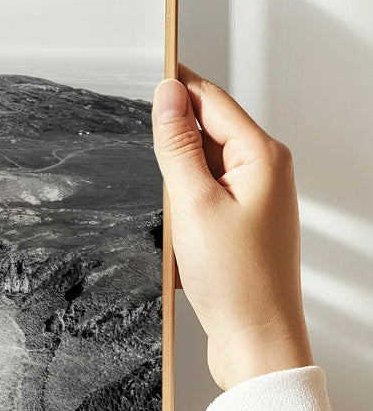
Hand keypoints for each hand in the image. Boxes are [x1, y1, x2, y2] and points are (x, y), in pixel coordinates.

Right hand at [151, 64, 312, 391]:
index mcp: (262, 157)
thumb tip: (167, 95)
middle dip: (171, 148)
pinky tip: (179, 242)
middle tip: (155, 178)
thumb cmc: (237, 281)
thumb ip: (177, 145)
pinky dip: (181, 212)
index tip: (146, 70)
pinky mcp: (240, 224)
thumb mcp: (193, 204)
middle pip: (204, 133)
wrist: (256, 341)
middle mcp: (265, 173)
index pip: (211, 100)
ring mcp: (253, 200)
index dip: (176, 85)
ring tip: (176, 227)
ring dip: (174, 188)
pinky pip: (200, 199)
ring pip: (198, 170)